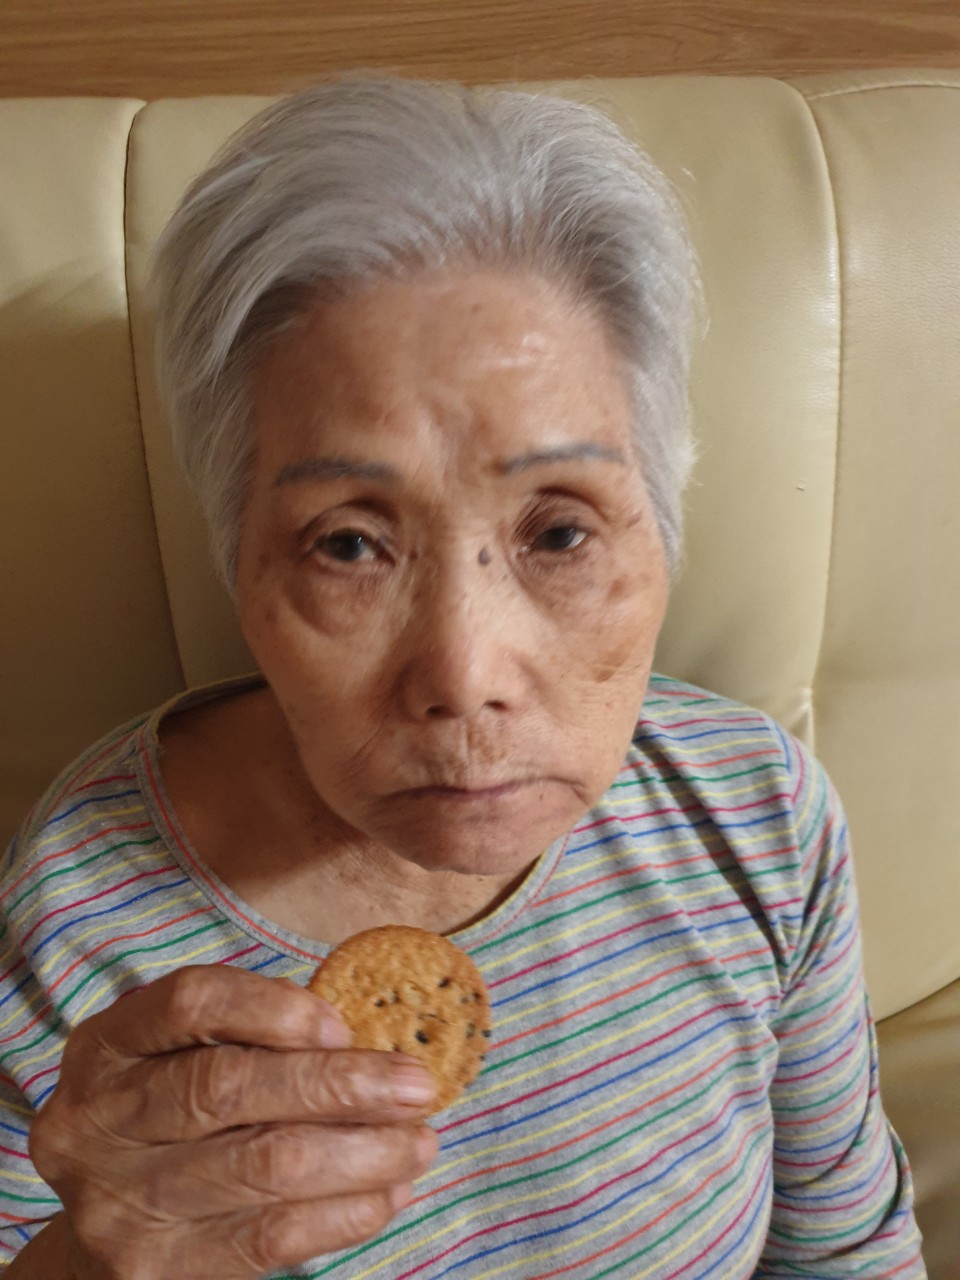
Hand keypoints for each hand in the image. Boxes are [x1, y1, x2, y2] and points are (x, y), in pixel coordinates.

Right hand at [29, 965, 437, 1278]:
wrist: (102, 1230)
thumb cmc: (166, 1119)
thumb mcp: (177, 1058)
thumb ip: (250, 1037)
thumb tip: (366, 1040)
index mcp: (107, 1047)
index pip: (191, 1002)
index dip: (274, 1007)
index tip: (343, 1025)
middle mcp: (100, 1121)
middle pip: (231, 1087)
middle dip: (342, 1084)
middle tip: (417, 1085)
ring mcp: (121, 1201)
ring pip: (266, 1164)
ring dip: (364, 1152)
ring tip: (419, 1142)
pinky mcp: (158, 1269)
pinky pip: (273, 1237)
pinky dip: (346, 1212)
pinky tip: (387, 1193)